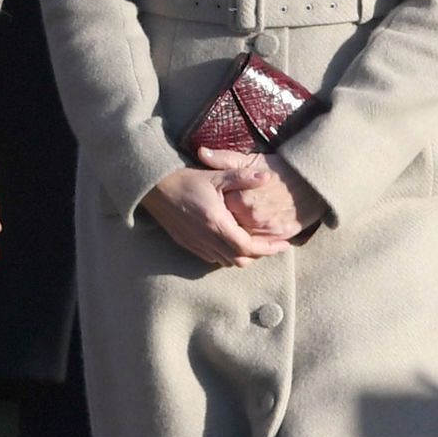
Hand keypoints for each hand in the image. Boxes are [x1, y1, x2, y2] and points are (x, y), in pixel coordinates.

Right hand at [144, 165, 284, 267]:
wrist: (153, 187)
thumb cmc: (185, 179)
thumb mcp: (216, 175)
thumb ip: (243, 178)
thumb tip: (267, 177)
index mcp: (216, 224)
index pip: (248, 247)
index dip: (269, 248)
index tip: (284, 244)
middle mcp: (206, 239)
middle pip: (240, 260)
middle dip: (259, 255)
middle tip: (274, 246)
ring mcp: (196, 244)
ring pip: (226, 262)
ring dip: (243, 257)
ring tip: (257, 245)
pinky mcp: (187, 244)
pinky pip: (212, 258)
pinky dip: (227, 255)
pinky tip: (233, 243)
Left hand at [196, 146, 317, 244]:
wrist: (313, 180)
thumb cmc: (280, 169)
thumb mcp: (251, 160)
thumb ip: (224, 159)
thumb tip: (201, 152)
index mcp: (242, 199)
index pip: (217, 212)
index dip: (215, 209)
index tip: (215, 204)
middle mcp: (253, 218)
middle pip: (228, 230)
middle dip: (224, 226)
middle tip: (223, 218)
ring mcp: (267, 230)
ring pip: (242, 242)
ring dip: (236, 239)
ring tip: (234, 228)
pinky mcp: (280, 237)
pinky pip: (259, 247)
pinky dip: (251, 244)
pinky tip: (247, 236)